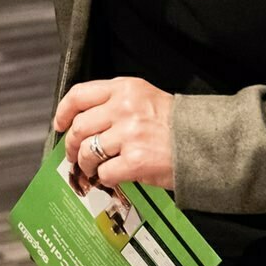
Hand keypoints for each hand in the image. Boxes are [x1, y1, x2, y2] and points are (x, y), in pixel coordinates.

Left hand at [53, 77, 176, 190]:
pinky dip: (104, 177)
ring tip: (92, 168)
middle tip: (73, 154)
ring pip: (88, 151)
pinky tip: (112, 176)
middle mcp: (124, 108)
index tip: (59, 124)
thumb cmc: (175, 123)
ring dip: (85, 164)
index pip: (79, 95)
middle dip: (71, 144)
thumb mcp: (144, 97)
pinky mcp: (135, 161)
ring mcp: (129, 134)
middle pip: (79, 127)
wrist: (206, 142)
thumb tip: (83, 122)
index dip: (63, 111)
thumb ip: (114, 103)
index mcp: (124, 88)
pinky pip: (105, 172)